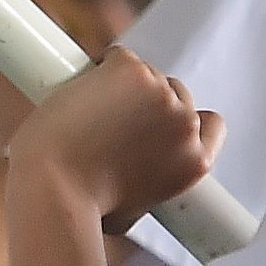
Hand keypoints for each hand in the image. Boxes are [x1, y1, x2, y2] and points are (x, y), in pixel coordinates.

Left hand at [11, 51, 221, 229]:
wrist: (53, 187)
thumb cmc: (84, 207)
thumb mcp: (135, 209)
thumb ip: (151, 182)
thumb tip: (136, 179)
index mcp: (194, 162)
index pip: (211, 125)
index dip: (184, 120)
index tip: (159, 123)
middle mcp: (185, 125)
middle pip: (177, 93)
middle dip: (148, 101)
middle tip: (111, 117)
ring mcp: (159, 93)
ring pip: (146, 73)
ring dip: (121, 84)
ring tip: (88, 111)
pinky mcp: (130, 70)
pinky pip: (118, 56)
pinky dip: (100, 67)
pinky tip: (81, 89)